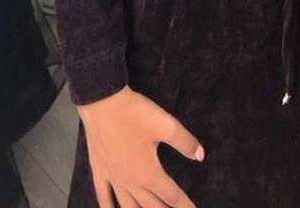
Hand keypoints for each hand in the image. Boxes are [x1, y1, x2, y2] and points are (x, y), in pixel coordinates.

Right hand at [77, 85, 204, 207]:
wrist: (102, 102)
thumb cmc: (135, 114)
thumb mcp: (165, 124)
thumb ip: (184, 142)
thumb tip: (200, 156)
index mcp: (148, 173)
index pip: (171, 195)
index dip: (184, 205)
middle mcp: (130, 181)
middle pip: (151, 206)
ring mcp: (112, 178)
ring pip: (128, 206)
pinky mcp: (99, 170)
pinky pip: (103, 196)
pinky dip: (108, 207)